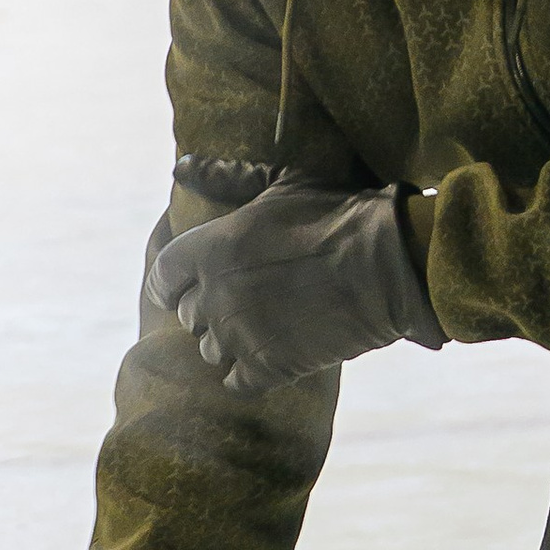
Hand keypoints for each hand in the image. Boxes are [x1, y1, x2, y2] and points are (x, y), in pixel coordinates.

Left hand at [148, 160, 445, 394]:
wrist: (388, 265)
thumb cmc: (338, 215)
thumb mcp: (281, 184)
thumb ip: (225, 177)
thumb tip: (181, 166)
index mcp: (210, 249)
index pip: (161, 276)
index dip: (173, 281)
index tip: (190, 283)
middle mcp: (215, 295)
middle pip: (188, 315)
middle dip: (209, 308)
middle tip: (246, 298)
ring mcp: (240, 335)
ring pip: (210, 351)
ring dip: (230, 341)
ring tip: (264, 325)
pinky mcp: (269, 367)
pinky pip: (236, 383)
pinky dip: (249, 374)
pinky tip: (272, 357)